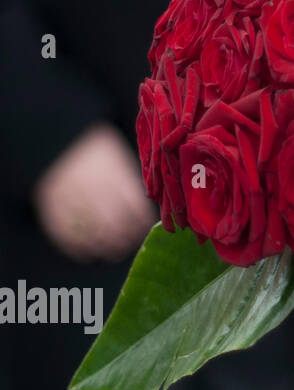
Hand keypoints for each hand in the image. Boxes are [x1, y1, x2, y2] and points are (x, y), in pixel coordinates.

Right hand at [33, 123, 156, 262]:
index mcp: (116, 176)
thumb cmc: (93, 145)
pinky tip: (85, 253)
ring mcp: (74, 199)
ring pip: (93, 232)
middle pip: (117, 224)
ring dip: (104, 246)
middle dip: (125, 238)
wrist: (57, 136)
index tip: (145, 229)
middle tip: (128, 244)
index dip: (142, 222)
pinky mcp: (53, 206)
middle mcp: (97, 190)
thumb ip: (129, 179)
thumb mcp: (117, 156)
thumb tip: (145, 204)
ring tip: (111, 252)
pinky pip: (66, 233)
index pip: (136, 208)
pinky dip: (76, 247)